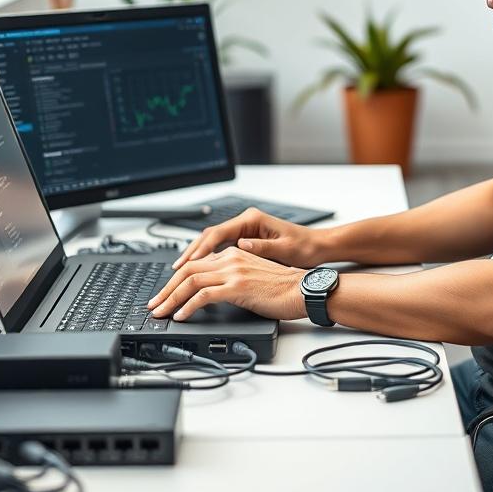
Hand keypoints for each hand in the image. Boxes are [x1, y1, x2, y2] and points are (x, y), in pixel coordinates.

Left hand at [148, 246, 307, 321]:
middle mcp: (230, 259)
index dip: (176, 280)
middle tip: (155, 305)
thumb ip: (233, 278)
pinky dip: (188, 306)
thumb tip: (213, 293)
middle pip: (187, 270)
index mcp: (233, 254)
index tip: (165, 294)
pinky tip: (181, 315)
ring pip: (191, 282)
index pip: (196, 264)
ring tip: (161, 313)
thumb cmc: (284, 288)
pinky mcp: (237, 287)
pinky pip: (204, 295)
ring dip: (171, 299)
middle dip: (166, 289)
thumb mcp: (253, 276)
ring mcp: (233, 272)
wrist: (303, 289)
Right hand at [171, 208, 325, 269]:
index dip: (201, 249)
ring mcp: (244, 230)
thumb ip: (261, 248)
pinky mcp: (245, 240)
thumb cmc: (304, 247)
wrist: (317, 246)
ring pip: (211, 242)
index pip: (218, 233)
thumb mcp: (284, 249)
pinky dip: (206, 258)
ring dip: (195, 256)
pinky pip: (219, 248)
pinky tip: (197, 270)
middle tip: (175, 270)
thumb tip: (240, 246)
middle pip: (209, 236)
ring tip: (179, 271)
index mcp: (251, 220)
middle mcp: (245, 222)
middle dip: (191, 253)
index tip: (188, 263)